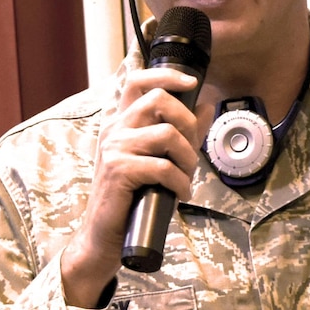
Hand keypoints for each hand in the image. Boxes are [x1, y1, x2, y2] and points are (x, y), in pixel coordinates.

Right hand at [60, 64, 204, 306]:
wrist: (105, 234)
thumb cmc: (133, 196)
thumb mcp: (158, 159)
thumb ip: (181, 132)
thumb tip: (204, 106)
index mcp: (121, 122)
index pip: (138, 81)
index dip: (166, 75)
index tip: (192, 83)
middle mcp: (114, 129)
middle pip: (158, 100)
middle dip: (187, 124)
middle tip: (191, 151)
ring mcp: (114, 148)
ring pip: (166, 134)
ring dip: (187, 158)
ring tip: (186, 177)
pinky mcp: (119, 170)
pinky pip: (163, 167)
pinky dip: (180, 183)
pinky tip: (180, 195)